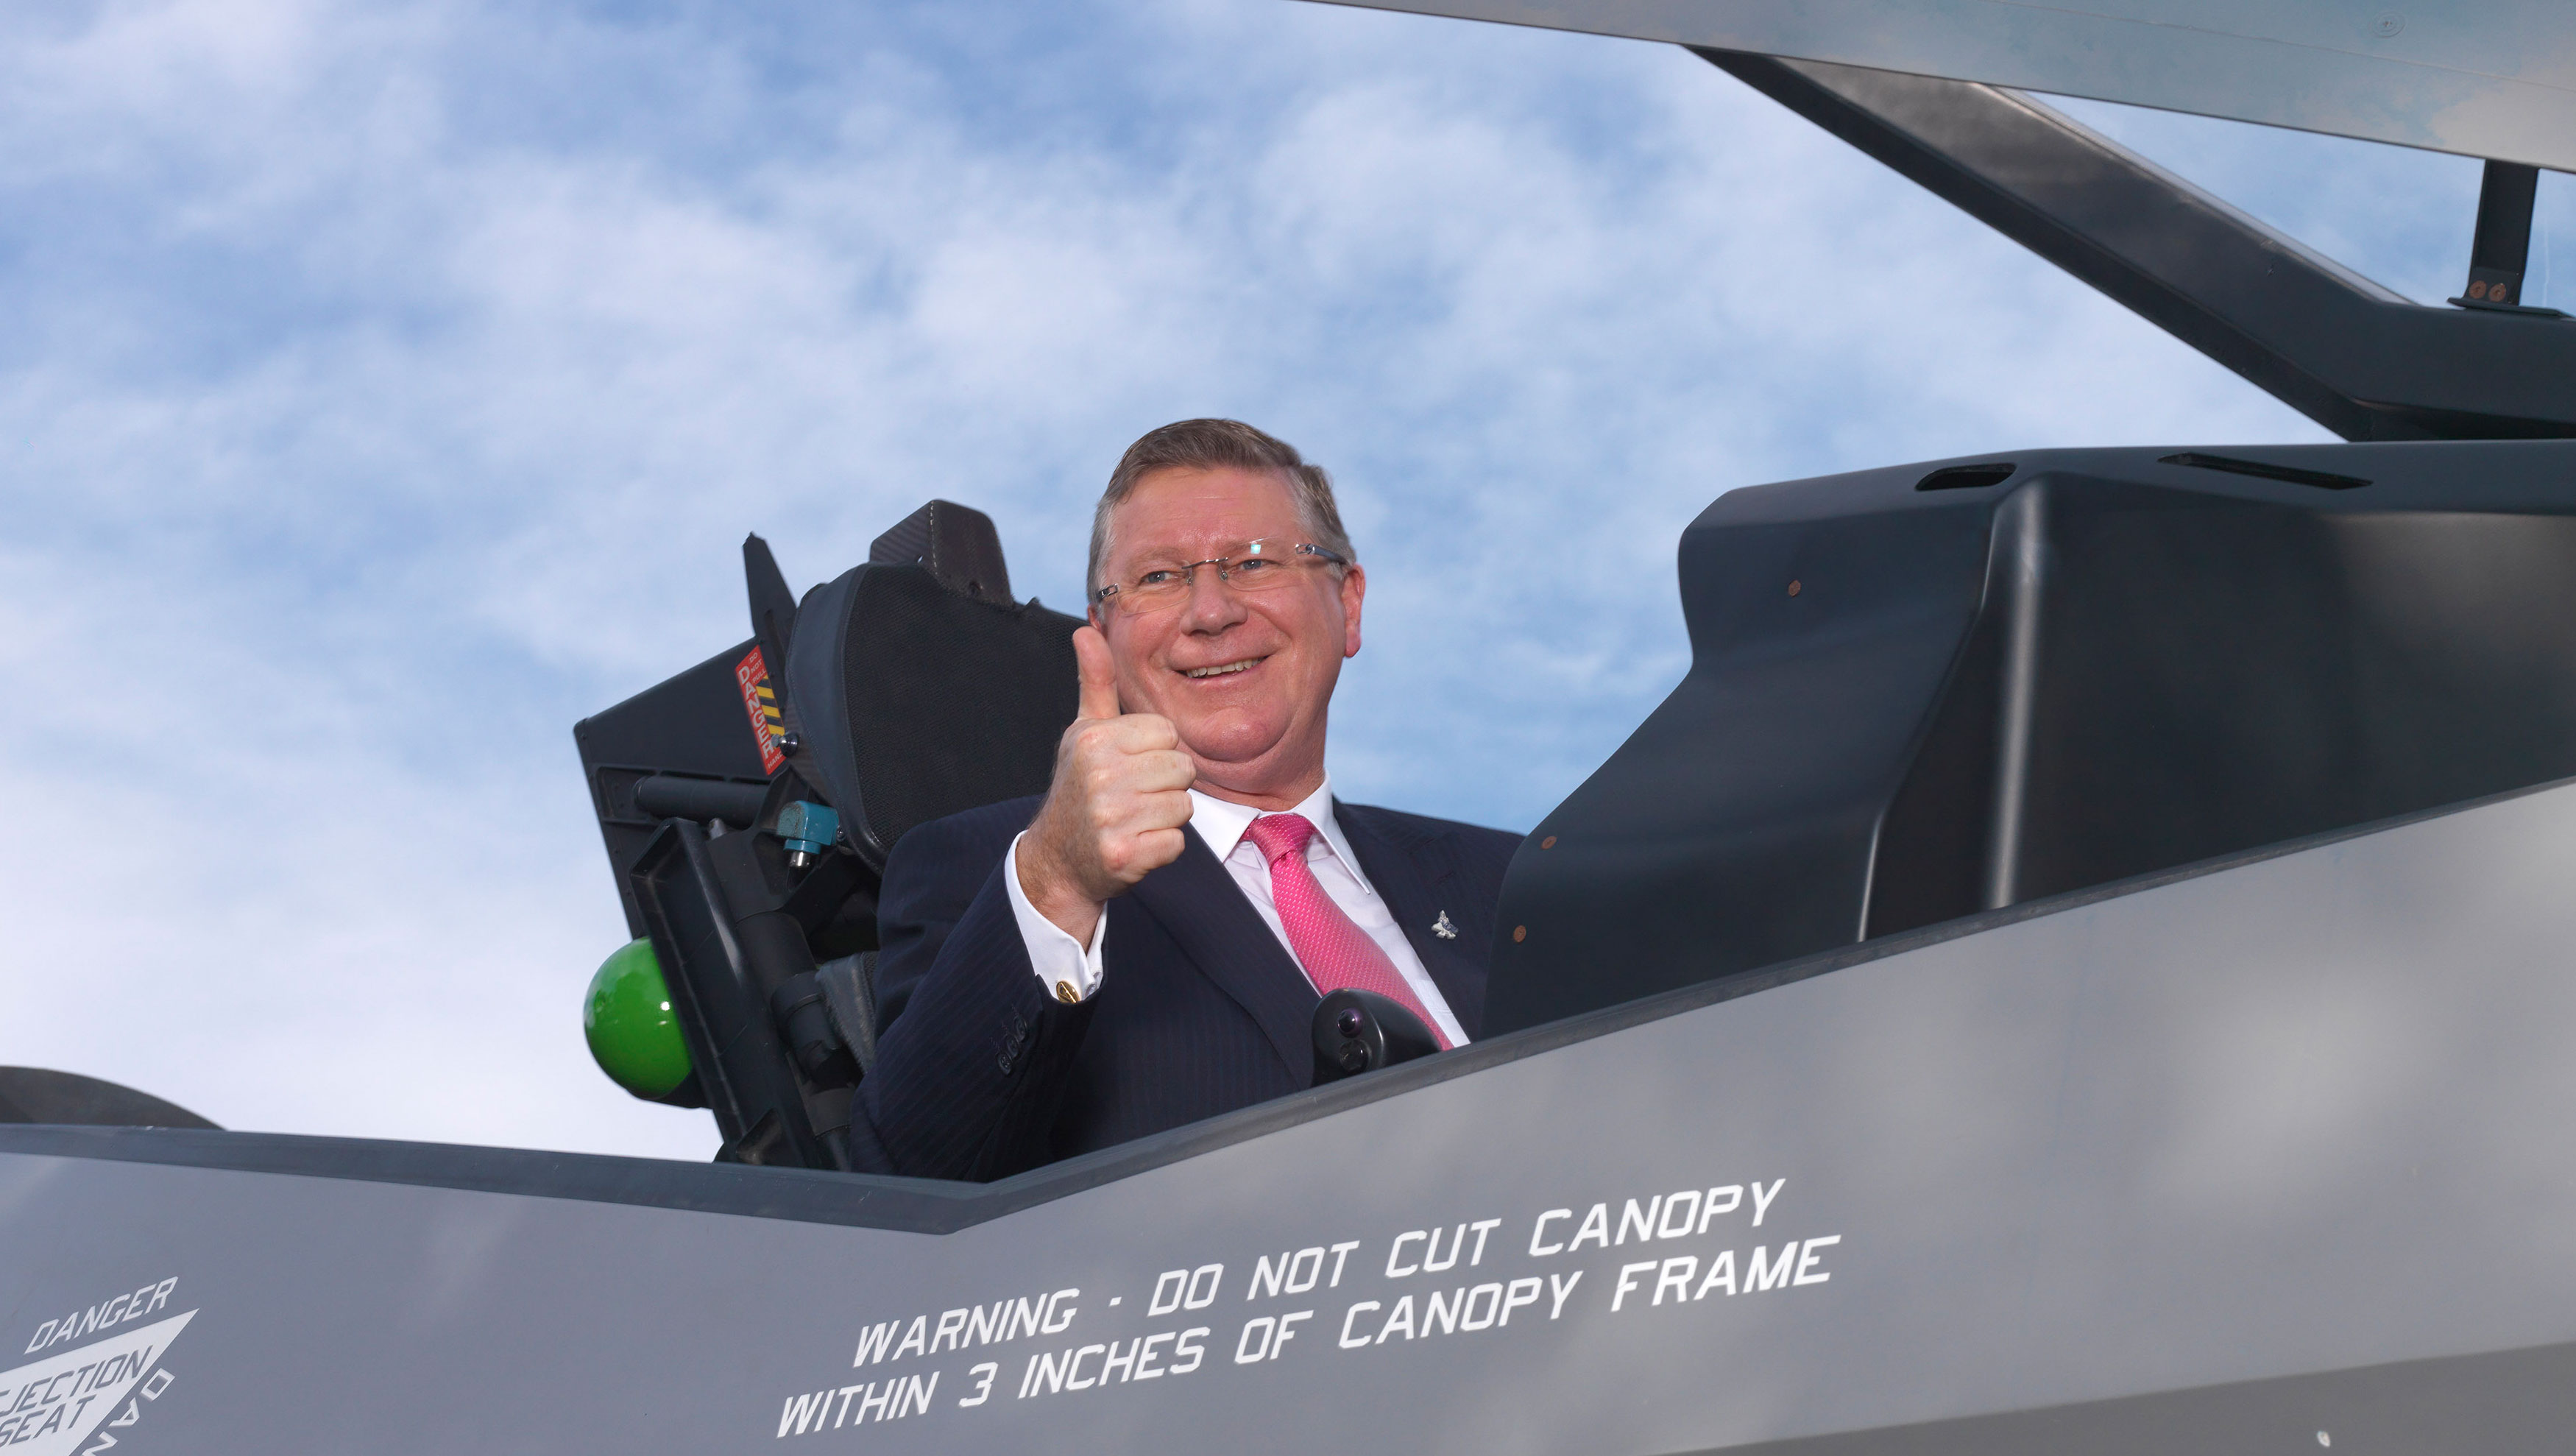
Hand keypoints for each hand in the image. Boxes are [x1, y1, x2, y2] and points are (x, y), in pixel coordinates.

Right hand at [1016, 625, 1195, 942]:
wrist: (1059, 859)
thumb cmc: (1081, 787)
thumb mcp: (1085, 731)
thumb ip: (1096, 681)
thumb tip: (1086, 630)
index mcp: (1095, 739)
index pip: (1168, 734)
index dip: (1156, 751)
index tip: (1129, 765)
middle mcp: (1100, 775)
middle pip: (1182, 769)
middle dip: (1165, 785)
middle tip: (1132, 796)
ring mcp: (1110, 817)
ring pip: (1184, 806)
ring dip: (1165, 817)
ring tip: (1133, 818)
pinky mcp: (1124, 855)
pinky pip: (1177, 842)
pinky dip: (1162, 848)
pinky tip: (1136, 844)